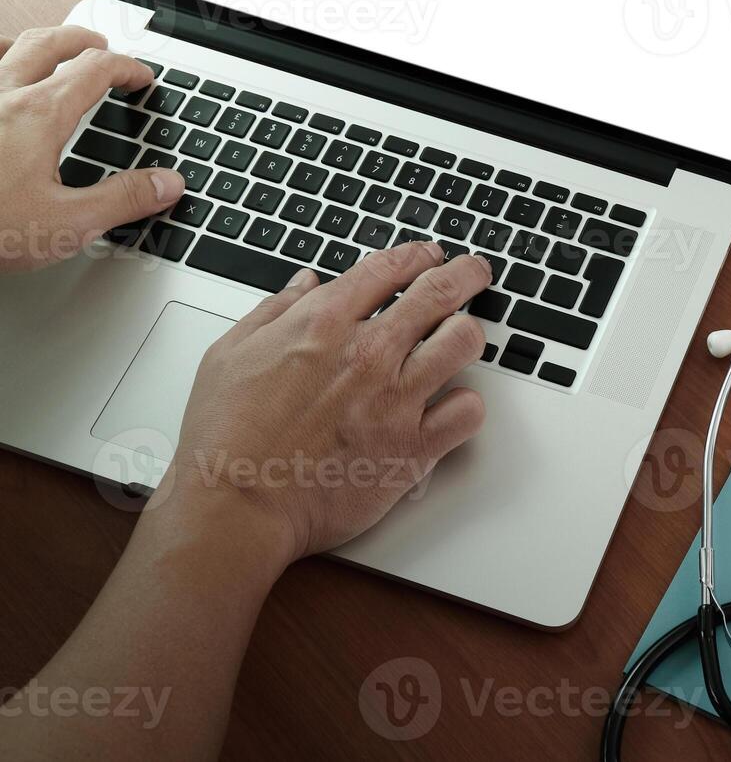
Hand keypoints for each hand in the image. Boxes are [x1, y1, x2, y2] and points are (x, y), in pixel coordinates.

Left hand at [0, 26, 185, 272]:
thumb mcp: (67, 224)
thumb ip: (124, 199)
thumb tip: (167, 182)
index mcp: (40, 115)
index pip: (96, 70)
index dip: (127, 68)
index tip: (142, 78)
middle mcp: (2, 94)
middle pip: (50, 43)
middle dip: (83, 41)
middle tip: (102, 48)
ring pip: (6, 46)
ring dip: (36, 42)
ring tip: (51, 50)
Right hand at [160, 241, 492, 573]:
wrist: (235, 506)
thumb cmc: (225, 437)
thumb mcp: (231, 353)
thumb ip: (275, 310)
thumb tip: (305, 282)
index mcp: (323, 323)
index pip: (390, 267)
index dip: (418, 255)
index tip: (428, 257)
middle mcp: (367, 353)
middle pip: (440, 291)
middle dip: (466, 274)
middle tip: (475, 272)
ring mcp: (395, 399)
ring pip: (465, 340)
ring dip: (468, 333)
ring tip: (462, 338)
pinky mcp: (413, 447)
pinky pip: (468, 411)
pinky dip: (466, 405)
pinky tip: (451, 405)